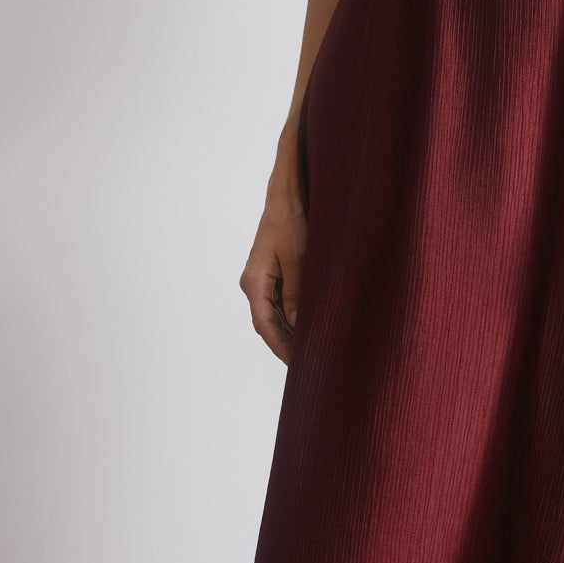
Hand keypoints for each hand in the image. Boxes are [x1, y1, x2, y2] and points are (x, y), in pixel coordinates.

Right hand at [241, 175, 305, 364]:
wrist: (286, 198)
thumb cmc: (290, 224)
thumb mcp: (298, 260)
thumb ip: (297, 294)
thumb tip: (297, 325)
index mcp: (254, 282)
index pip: (264, 324)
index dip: (280, 346)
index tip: (296, 363)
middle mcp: (254, 284)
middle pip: (267, 323)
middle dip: (285, 344)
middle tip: (307, 364)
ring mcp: (262, 280)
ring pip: (274, 315)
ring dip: (289, 332)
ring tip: (310, 351)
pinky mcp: (272, 275)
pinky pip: (280, 303)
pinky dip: (292, 317)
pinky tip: (308, 328)